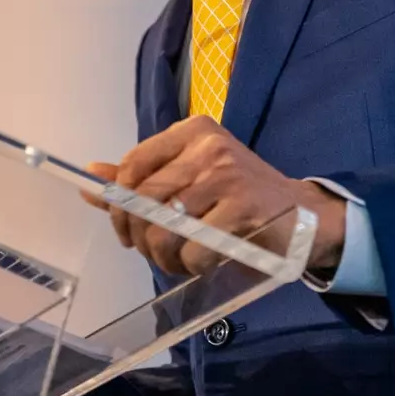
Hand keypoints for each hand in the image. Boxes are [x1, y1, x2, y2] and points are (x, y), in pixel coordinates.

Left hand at [82, 115, 346, 275]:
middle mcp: (208, 147)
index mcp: (192, 132)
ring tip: (175, 260)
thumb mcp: (192, 176)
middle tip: (149, 252)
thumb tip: (91, 175)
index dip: (119, 203)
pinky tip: (201, 262)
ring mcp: (227, 175)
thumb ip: (142, 177)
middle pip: (145, 199)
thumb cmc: (239, 196)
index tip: (124, 227)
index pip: (134, 164)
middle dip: (138, 236)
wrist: (303, 214)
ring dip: (163, 256)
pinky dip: (190, 264)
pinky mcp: (243, 208)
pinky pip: (193, 247)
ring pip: (165, 227)